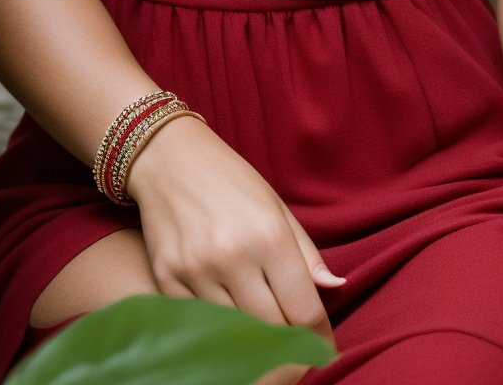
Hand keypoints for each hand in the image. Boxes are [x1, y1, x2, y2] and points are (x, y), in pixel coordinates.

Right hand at [125, 114, 343, 363]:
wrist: (169, 158)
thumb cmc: (231, 180)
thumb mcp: (277, 207)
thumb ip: (306, 253)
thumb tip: (335, 288)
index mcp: (269, 236)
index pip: (303, 311)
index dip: (317, 335)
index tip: (322, 345)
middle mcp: (233, 257)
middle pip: (273, 329)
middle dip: (288, 339)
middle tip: (294, 340)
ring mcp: (196, 271)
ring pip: (237, 331)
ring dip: (254, 335)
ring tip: (262, 326)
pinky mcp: (167, 279)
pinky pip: (202, 322)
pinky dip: (219, 324)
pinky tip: (227, 312)